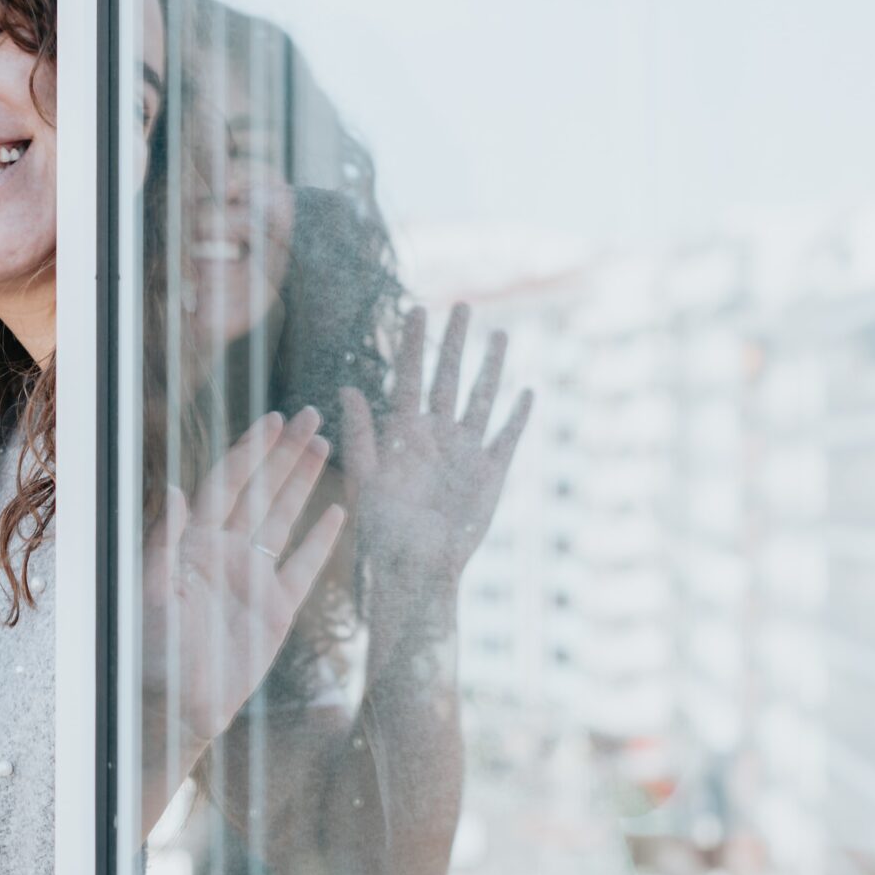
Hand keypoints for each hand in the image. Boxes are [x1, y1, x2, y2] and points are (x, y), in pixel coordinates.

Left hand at [142, 410, 347, 754]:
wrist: (176, 708)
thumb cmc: (150, 654)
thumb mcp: (148, 594)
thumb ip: (161, 542)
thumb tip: (172, 488)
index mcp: (192, 544)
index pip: (225, 484)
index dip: (250, 451)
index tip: (273, 420)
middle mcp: (225, 553)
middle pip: (260, 490)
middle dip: (284, 452)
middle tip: (311, 414)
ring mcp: (253, 578)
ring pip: (284, 518)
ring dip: (303, 482)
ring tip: (326, 444)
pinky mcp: (277, 609)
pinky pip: (304, 566)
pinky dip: (321, 540)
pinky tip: (338, 512)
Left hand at [338, 303, 530, 586]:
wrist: (419, 569)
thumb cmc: (384, 532)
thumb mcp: (367, 479)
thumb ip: (362, 434)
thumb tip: (347, 388)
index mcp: (403, 433)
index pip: (409, 377)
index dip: (412, 344)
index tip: (416, 309)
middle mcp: (436, 435)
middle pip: (447, 377)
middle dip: (454, 342)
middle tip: (461, 305)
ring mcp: (466, 451)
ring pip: (480, 397)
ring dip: (490, 367)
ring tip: (498, 333)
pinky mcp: (491, 472)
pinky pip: (507, 436)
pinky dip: (517, 415)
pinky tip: (527, 392)